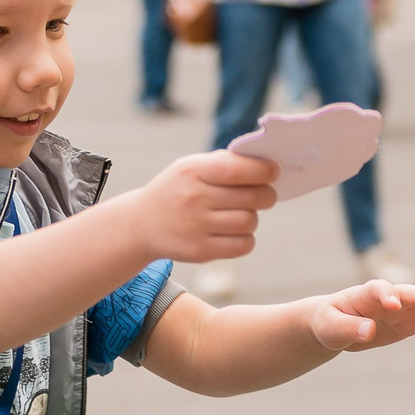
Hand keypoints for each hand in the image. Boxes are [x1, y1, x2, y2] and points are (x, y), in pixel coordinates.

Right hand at [121, 150, 276, 262]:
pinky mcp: (200, 251)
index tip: (273, 172)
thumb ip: (224, 163)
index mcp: (192, 171)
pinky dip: (246, 239)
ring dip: (253, 218)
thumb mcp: (190, 167)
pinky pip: (243, 245)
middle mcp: (193, 198)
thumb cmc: (177, 190)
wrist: (141, 224)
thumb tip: (267, 167)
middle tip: (265, 195)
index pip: (237, 169)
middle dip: (267, 195)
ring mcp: (196, 227)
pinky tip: (235, 232)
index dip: (263, 171)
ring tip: (242, 214)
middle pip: (252, 198)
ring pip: (250, 222)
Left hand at [307, 281, 414, 352]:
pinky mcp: (410, 321)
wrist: (336, 325)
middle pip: (405, 293)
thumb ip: (349, 328)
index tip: (393, 306)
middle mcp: (387, 297)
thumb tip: (369, 331)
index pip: (378, 289)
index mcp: (364, 294)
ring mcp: (401, 308)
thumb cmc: (329, 323)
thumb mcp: (331, 328)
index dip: (386, 295)